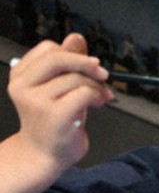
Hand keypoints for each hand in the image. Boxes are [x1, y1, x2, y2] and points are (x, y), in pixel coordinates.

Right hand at [7, 33, 111, 172]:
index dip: (73, 53)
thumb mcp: (58, 87)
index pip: (48, 49)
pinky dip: (97, 96)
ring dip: (96, 86)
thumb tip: (76, 37)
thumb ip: (67, 63)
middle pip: (58, 57)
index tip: (90, 64)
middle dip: (87, 63)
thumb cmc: (53, 121)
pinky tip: (97, 104)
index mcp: (20, 75)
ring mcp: (37, 101)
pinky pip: (83, 93)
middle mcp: (23, 86)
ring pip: (76, 78)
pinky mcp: (54, 115)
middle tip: (102, 73)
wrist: (44, 154)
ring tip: (100, 97)